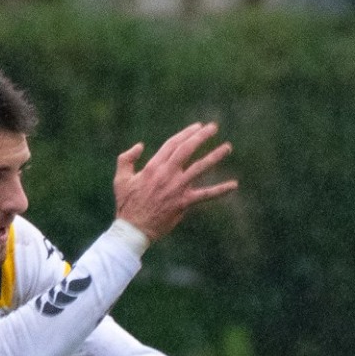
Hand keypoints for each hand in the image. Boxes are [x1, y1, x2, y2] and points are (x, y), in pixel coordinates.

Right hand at [112, 122, 236, 242]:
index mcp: (153, 166)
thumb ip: (127, 158)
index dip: (186, 133)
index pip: (173, 144)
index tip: (197, 126)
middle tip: (213, 127)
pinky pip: (205, 195)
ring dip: (215, 156)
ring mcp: (178, 188)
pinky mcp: (184, 203)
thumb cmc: (126, 203)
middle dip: (201, 136)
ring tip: (228, 147)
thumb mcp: (120, 178)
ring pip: (200, 168)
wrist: (134, 228)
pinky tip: (234, 185)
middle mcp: (167, 174)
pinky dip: (220, 190)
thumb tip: (140, 146)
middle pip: (187, 150)